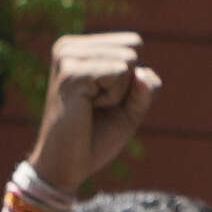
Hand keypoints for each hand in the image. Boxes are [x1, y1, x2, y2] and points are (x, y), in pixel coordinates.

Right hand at [26, 32, 156, 198]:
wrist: (65, 168)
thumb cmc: (94, 139)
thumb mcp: (130, 109)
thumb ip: (146, 87)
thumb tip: (142, 74)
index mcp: (78, 48)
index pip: (133, 43)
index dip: (131, 78)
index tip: (102, 99)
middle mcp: (68, 47)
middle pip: (133, 47)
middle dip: (127, 84)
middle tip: (97, 106)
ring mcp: (67, 58)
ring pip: (128, 59)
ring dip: (119, 93)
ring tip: (91, 108)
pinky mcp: (72, 73)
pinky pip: (120, 72)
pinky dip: (114, 98)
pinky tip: (88, 109)